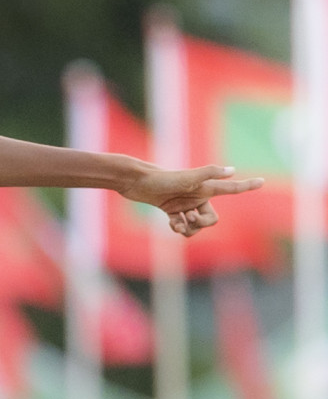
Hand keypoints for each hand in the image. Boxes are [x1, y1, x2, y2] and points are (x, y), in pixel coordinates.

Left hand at [118, 165, 264, 236]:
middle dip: (202, 224)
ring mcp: (185, 204)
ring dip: (189, 229)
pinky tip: (172, 223)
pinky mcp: (171, 210)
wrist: (136, 181)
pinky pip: (182, 227)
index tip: (262, 181)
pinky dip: (179, 228)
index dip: (247, 186)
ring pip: (196, 226)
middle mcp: (198, 196)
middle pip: (211, 219)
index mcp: (205, 188)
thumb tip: (232, 170)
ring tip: (177, 223)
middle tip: (188, 217)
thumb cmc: (162, 179)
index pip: (231, 187)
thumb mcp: (186, 178)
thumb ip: (209, 173)